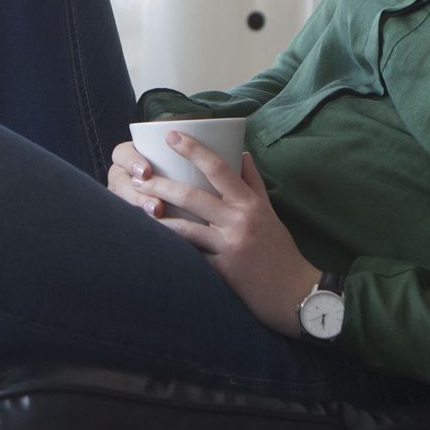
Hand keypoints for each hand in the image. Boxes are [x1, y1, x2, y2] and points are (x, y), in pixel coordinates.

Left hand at [123, 131, 321, 338]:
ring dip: (157, 216)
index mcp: (250, 203)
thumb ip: (253, 183)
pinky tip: (151, 239)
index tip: (171, 136)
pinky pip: (190, 255)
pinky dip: (171, 246)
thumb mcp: (270, 212)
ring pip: (184, 227)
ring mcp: (228, 246)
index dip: (193, 149)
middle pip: (192, 196)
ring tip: (135, 207)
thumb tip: (241, 153)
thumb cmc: (279, 250)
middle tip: (139, 176)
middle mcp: (238, 220)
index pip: (219, 167)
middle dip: (161, 184)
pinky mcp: (221, 271)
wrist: (295, 293)